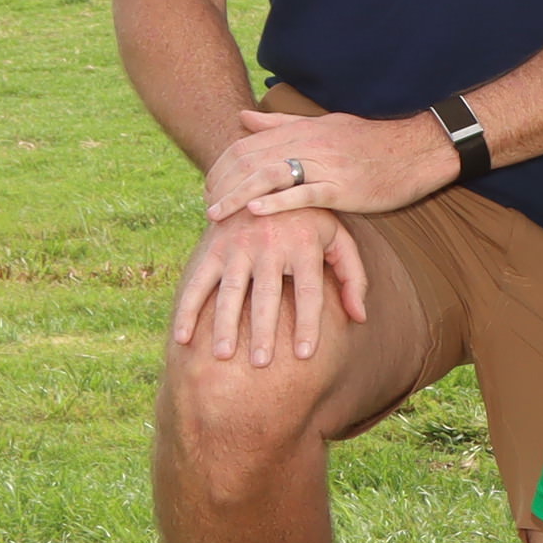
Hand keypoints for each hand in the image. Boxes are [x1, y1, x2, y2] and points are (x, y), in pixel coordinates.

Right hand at [170, 207, 367, 366]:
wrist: (270, 177)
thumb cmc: (311, 220)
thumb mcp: (340, 239)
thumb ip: (354, 277)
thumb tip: (359, 318)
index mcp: (305, 245)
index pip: (309, 291)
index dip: (307, 324)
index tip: (304, 355)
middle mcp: (271, 245)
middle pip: (267, 295)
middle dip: (263, 331)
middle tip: (261, 364)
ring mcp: (239, 245)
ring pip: (230, 291)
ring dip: (225, 324)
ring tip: (223, 356)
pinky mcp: (215, 247)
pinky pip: (198, 282)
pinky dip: (188, 310)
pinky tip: (183, 338)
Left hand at [207, 106, 458, 221]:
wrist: (420, 147)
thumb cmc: (374, 139)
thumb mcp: (325, 124)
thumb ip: (282, 122)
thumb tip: (242, 117)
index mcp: (303, 130)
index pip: (249, 144)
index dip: (223, 166)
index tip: (209, 186)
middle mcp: (310, 144)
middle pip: (252, 160)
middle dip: (224, 184)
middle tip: (206, 206)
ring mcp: (327, 165)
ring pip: (271, 176)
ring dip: (239, 196)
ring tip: (217, 213)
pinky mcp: (344, 187)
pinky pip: (305, 194)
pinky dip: (278, 203)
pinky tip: (257, 211)